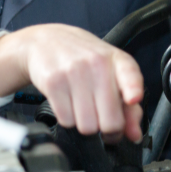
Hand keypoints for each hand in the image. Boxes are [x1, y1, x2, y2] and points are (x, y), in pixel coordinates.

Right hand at [0, 24, 143, 142]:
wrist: (37, 41)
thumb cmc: (74, 57)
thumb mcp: (105, 71)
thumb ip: (125, 103)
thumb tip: (133, 130)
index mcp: (113, 58)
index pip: (131, 76)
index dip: (132, 97)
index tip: (129, 106)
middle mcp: (94, 61)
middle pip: (109, 116)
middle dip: (103, 127)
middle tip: (97, 122)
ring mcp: (72, 70)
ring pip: (87, 122)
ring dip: (83, 126)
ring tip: (78, 113)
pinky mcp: (51, 80)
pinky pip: (65, 118)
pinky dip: (65, 121)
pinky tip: (63, 110)